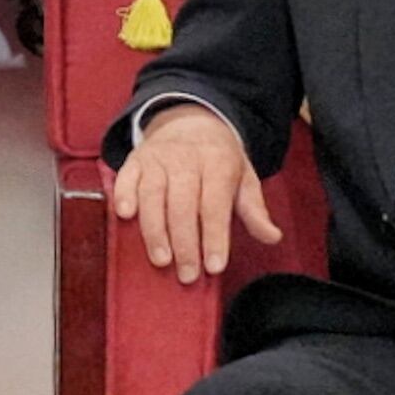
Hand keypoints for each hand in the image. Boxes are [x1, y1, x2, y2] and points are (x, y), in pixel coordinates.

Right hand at [109, 100, 282, 286]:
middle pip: (183, 204)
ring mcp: (158, 158)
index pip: (215, 204)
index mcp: (218, 162)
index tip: (215, 266)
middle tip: (188, 274)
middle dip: (185, 243)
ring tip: (161, 260)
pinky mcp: (136, 160)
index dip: (215, 237)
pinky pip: (126, 178)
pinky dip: (123, 196)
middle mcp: (186, 158)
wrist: (190, 120)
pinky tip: (125, 217)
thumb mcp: (244, 178)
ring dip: (155, 230)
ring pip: (152, 195)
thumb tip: (271, 237)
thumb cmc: (218, 158)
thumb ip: (254, 210)